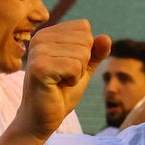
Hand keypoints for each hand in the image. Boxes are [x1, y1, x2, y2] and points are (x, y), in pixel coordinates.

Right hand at [19, 20, 110, 138]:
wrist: (41, 118)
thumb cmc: (61, 92)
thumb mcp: (83, 69)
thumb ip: (95, 52)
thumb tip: (106, 38)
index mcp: (48, 34)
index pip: (84, 26)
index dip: (86, 50)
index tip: (68, 66)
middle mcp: (39, 38)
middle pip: (85, 39)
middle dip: (83, 63)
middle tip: (64, 76)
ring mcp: (38, 52)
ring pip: (82, 53)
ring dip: (78, 73)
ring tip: (60, 81)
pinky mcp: (39, 67)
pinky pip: (74, 66)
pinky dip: (73, 80)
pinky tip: (57, 86)